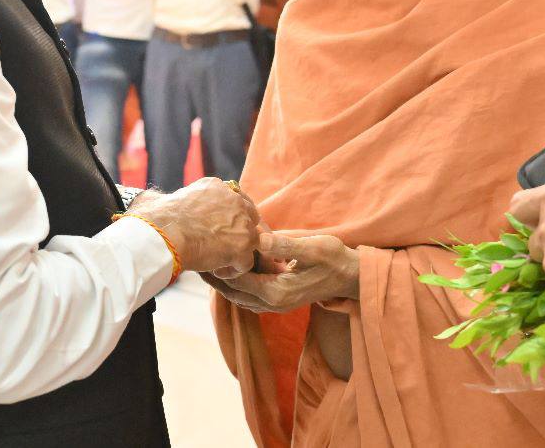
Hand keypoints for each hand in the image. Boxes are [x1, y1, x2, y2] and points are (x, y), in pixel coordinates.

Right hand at [140, 177, 259, 274]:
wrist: (164, 233)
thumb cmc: (161, 219)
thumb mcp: (179, 198)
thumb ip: (193, 202)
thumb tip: (171, 204)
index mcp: (217, 186)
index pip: (235, 198)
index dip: (231, 216)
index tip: (220, 228)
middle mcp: (234, 200)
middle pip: (250, 216)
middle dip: (239, 231)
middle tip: (223, 246)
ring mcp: (242, 222)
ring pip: (251, 240)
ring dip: (236, 251)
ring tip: (217, 261)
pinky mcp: (243, 244)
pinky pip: (247, 261)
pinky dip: (233, 270)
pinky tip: (215, 270)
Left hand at [210, 233, 358, 312]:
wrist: (350, 276)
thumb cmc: (333, 258)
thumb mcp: (311, 247)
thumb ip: (283, 244)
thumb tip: (258, 238)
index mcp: (277, 291)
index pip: (237, 280)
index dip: (218, 266)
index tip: (202, 251)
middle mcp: (272, 303)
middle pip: (232, 291)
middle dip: (213, 276)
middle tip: (194, 257)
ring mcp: (274, 305)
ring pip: (238, 296)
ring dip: (222, 281)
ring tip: (205, 262)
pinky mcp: (277, 300)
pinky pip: (248, 295)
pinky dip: (235, 282)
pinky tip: (229, 267)